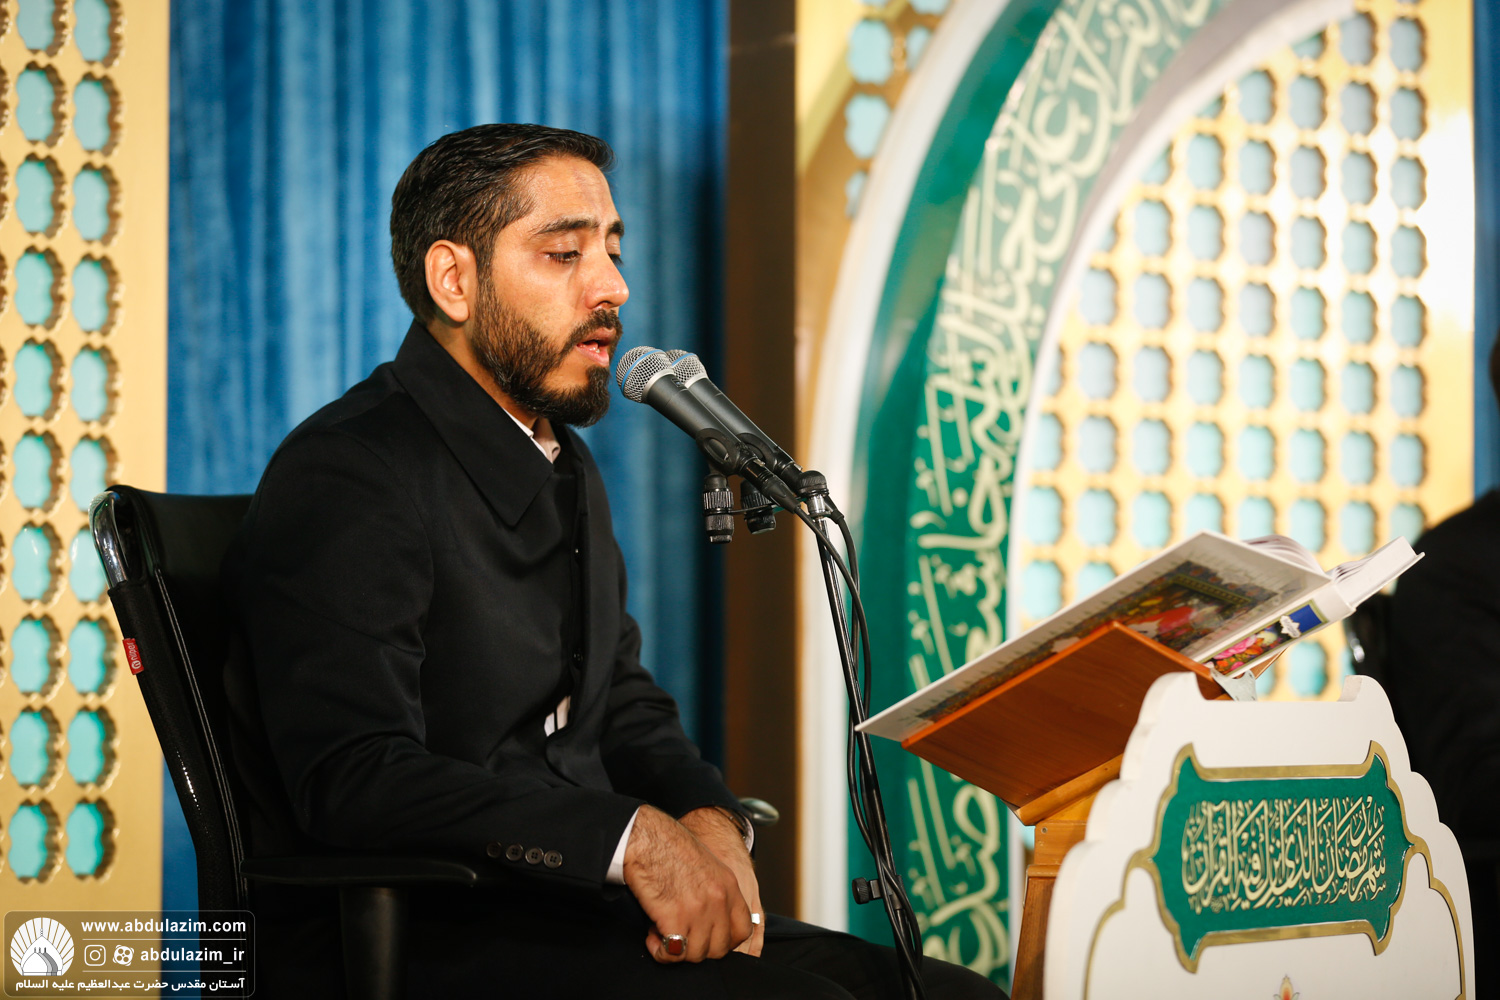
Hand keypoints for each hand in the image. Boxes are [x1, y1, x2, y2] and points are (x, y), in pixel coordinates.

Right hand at [623, 805, 751, 962]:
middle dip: (697, 949)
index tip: (706, 940)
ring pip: (696, 955)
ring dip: (677, 951)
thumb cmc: (669, 848)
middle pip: (719, 948)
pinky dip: (660, 952)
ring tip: (661, 933)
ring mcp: (699, 910)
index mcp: (729, 886)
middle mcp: (719, 899)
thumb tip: (711, 923)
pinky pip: (673, 953)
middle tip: (679, 935)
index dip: (724, 942)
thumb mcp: (707, 867)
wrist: (645, 838)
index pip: (743, 930)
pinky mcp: (675, 918)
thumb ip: (716, 895)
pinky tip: (652, 937)